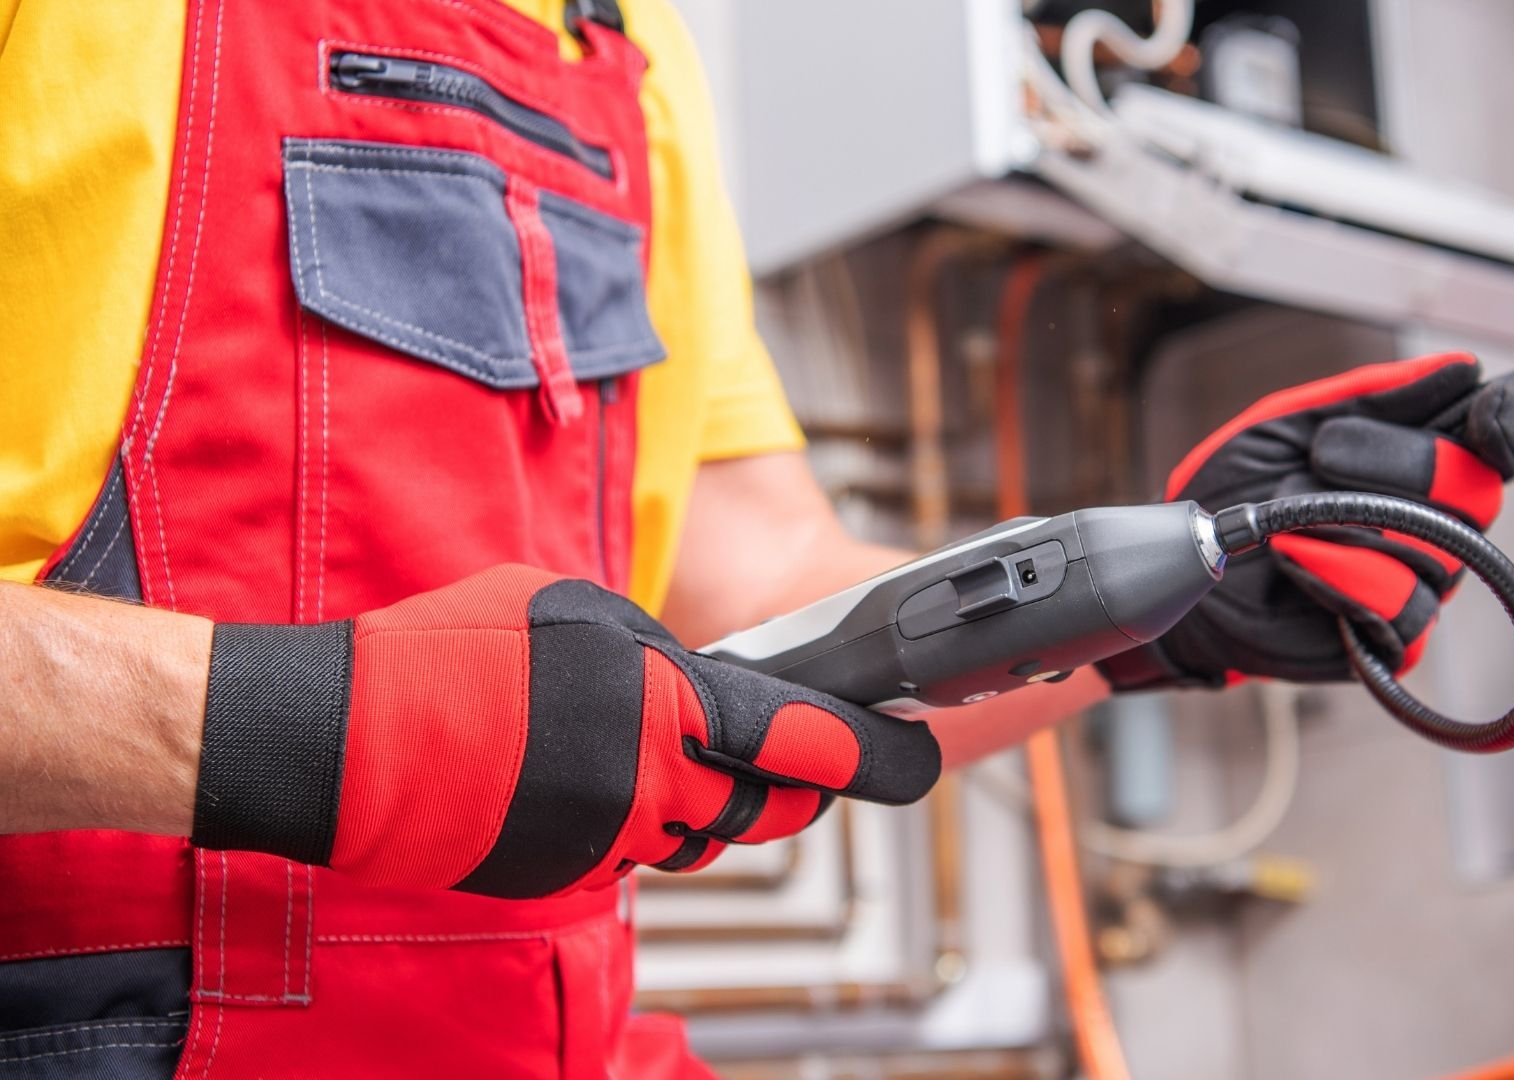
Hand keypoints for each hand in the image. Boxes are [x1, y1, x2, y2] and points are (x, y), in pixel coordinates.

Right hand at [191, 565, 939, 896]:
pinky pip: (634, 852)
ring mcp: (610, 841)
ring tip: (654, 749)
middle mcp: (654, 786)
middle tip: (803, 760)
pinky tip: (581, 776)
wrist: (346, 742)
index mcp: (668, 705)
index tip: (913, 756)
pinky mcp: (569, 876)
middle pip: (770, 808)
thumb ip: (658, 652)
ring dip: (706, 798)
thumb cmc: (452, 656)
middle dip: (798, 787)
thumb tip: (702, 681)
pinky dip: (634, 819)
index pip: (808, 745)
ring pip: (703, 833)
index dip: (872, 756)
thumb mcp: (575, 608)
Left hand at [1097, 352, 1513, 689]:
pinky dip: (1338, 576)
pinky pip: (1400, 606)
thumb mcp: (1293, 422)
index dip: (1510, 425)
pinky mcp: (1391, 640)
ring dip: (1345, 523)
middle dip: (1397, 464)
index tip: (1489, 410)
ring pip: (1434, 552)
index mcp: (1423, 462)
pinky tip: (1294, 562)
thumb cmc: (1240, 491)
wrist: (1189, 566)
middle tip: (1322, 455)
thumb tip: (1460, 368)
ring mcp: (1419, 584)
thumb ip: (1372, 394)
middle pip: (1477, 491)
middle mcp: (1437, 524)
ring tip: (1286, 518)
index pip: (1501, 442)